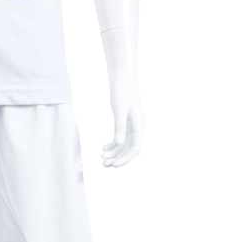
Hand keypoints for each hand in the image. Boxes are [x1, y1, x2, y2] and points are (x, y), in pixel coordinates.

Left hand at [100, 26, 143, 167]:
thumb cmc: (122, 90)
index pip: (135, 148)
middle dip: (118, 158)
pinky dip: (112, 144)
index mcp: (139, 125)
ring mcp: (132, 124)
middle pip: (129, 148)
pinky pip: (120, 136)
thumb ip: (120, 126)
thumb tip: (118, 143)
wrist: (122, 76)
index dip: (125, 159)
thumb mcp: (119, 108)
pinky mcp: (125, 120)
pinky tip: (103, 148)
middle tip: (104, 165)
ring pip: (124, 144)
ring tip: (102, 159)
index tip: (114, 165)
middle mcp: (137, 126)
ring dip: (114, 152)